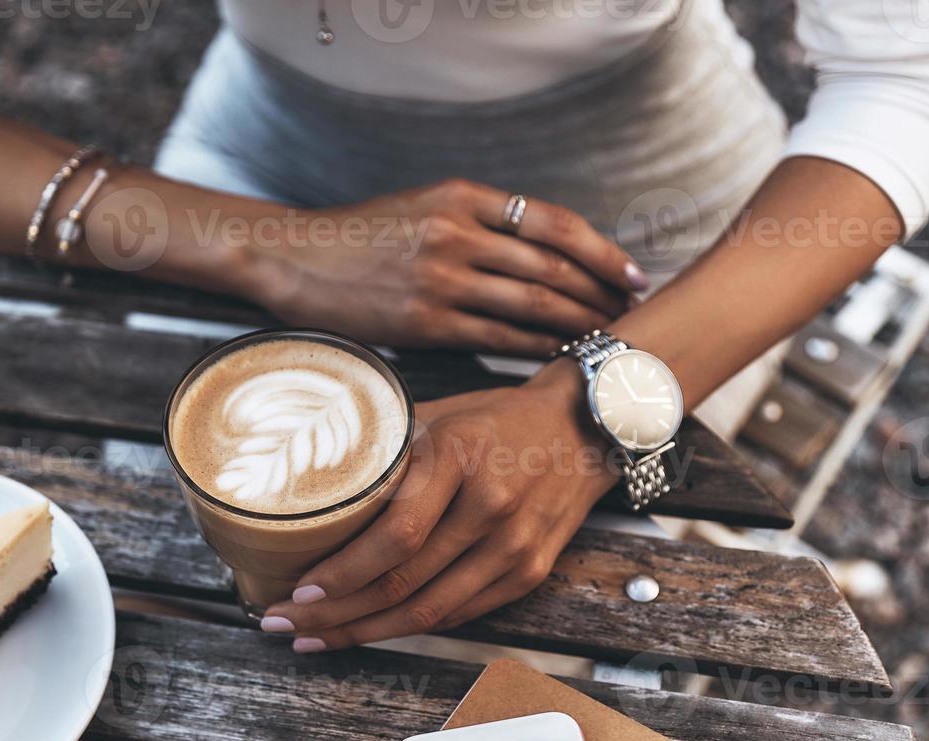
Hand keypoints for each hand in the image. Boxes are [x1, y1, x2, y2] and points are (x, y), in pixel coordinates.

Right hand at [246, 179, 647, 355]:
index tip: (633, 273)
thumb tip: (546, 254)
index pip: (553, 223)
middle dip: (601, 292)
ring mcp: (441, 279)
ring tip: (606, 337)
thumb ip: (480, 223)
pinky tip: (559, 355)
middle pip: (552, 265)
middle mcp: (456, 234)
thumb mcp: (423, 208)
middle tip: (631, 313)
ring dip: (578, 322)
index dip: (602, 251)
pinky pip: (498, 336)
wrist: (296, 259)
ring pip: (532, 303)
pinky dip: (536, 347)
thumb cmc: (362, 239)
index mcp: (461, 197)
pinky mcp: (424, 321)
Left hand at [260, 364, 619, 650]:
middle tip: (283, 624)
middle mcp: (490, 509)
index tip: (299, 590)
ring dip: (363, 632)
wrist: (584, 429)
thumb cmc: (494, 420)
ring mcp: (514, 548)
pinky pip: (456, 615)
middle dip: (334, 614)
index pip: (394, 536)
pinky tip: (367, 630)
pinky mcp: (528, 574)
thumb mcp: (435, 416)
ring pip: (427, 611)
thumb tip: (305, 480)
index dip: (343, 573)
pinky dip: (406, 628)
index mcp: (458, 460)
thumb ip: (380, 450)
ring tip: (312, 639)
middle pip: (402, 583)